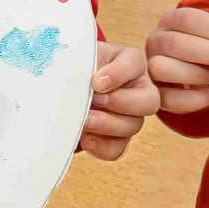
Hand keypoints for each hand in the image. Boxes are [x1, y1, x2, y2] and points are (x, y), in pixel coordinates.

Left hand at [80, 41, 159, 159]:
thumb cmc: (71, 68)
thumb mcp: (77, 59)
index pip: (135, 64)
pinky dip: (102, 146)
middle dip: (120, 102)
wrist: (59, 89)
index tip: (96, 82)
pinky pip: (118, 148)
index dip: (118, 74)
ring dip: (108, 125)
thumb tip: (78, 76)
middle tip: (94, 101)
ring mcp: (130, 115)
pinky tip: (86, 140)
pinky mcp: (117, 138)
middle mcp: (137, 89)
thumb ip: (82, 63)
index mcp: (128, 62)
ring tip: (85, 122)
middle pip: (148, 101)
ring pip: (133, 126)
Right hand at [146, 7, 208, 113]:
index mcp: (171, 21)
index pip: (188, 19)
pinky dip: (193, 99)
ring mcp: (150, 68)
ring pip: (162, 69)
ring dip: (197, 74)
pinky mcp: (155, 94)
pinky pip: (168, 99)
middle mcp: (156, 41)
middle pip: (175, 44)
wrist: (193, 70)